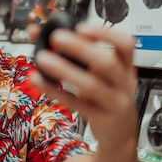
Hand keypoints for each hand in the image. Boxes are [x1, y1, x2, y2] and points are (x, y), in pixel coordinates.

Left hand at [28, 22, 137, 149]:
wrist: (119, 134)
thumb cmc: (105, 95)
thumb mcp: (96, 73)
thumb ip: (69, 50)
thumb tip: (35, 31)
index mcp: (124, 67)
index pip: (126, 45)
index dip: (106, 34)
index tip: (81, 27)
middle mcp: (123, 83)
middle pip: (107, 63)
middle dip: (81, 48)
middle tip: (56, 37)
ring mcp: (114, 103)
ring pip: (92, 86)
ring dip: (64, 70)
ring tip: (42, 58)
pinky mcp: (100, 119)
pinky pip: (77, 104)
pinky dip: (55, 91)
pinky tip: (39, 80)